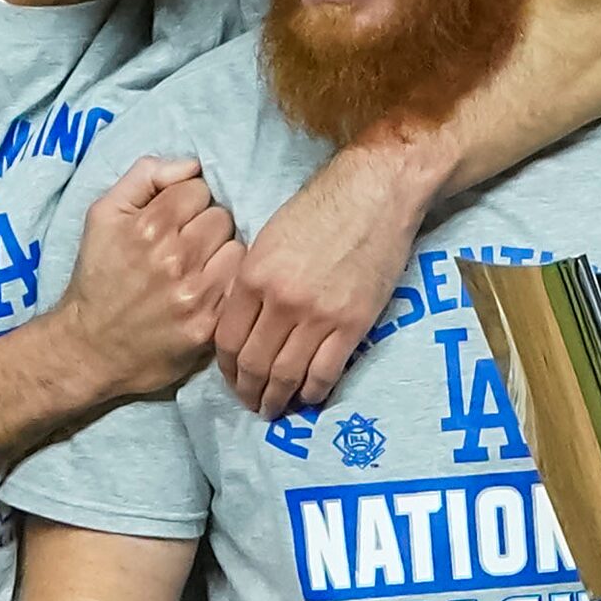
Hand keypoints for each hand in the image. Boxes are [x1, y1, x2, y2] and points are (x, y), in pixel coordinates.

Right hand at [46, 156, 242, 399]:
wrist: (89, 346)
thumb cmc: (98, 276)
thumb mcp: (103, 214)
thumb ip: (145, 176)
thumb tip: (192, 165)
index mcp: (149, 226)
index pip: (199, 189)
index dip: (186, 202)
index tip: (174, 220)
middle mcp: (175, 258)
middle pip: (221, 217)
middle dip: (206, 227)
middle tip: (187, 246)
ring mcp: (194, 294)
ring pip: (237, 250)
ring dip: (221, 256)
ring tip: (200, 269)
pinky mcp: (208, 325)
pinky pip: (239, 287)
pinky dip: (228, 286)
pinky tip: (208, 291)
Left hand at [212, 140, 436, 417]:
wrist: (375, 192)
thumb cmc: (320, 208)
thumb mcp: (268, 239)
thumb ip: (251, 281)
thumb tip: (242, 321)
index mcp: (253, 276)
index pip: (226, 340)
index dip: (225, 369)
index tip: (231, 378)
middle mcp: (280, 301)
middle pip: (252, 364)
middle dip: (248, 392)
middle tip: (251, 404)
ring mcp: (317, 315)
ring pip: (286, 375)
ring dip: (277, 399)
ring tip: (275, 408)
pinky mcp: (352, 324)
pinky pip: (325, 372)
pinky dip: (312, 392)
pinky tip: (308, 396)